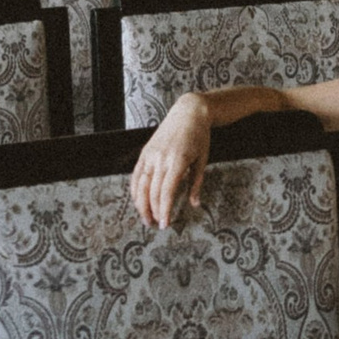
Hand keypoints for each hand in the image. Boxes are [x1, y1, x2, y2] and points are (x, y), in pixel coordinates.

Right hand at [129, 98, 209, 230]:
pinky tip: (137, 200)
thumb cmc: (199, 136)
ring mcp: (151, 154)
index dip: (164, 210)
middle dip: (153, 211)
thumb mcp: (203, 160)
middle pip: (152, 192)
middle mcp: (161, 158)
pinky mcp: (145, 152)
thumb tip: (194, 204)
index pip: (166, 192)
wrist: (189, 112)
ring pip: (140, 185)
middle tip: (156, 225)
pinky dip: (135, 189)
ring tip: (145, 218)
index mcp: (178, 161)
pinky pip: (136, 174)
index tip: (165, 224)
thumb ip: (197, 183)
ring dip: (141, 204)